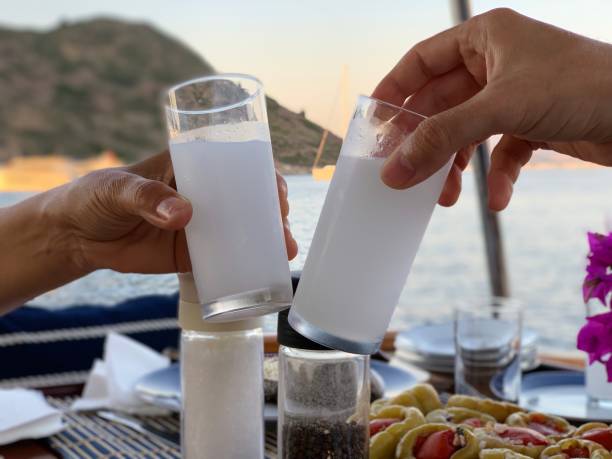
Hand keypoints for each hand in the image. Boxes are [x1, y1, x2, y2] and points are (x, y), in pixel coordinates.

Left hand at [55, 151, 297, 273]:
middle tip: (283, 231)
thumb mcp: (117, 189)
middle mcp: (204, 195)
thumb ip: (146, 196)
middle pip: (249, 200)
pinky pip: (225, 259)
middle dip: (274, 214)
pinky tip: (263, 273)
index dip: (264, 176)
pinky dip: (244, 265)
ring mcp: (200, 226)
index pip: (236, 166)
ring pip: (243, 230)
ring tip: (283, 254)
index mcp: (191, 167)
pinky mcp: (192, 255)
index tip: (277, 193)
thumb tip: (184, 214)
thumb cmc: (95, 197)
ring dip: (268, 240)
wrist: (76, 236)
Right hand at [374, 8, 611, 209]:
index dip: (394, 91)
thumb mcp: (500, 108)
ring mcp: (514, 95)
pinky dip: (497, 177)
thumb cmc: (581, 86)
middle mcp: (495, 63)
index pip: (421, 61)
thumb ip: (442, 138)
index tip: (373, 125)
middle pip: (440, 105)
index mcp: (484, 38)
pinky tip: (499, 200)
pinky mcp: (534, 124)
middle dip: (425, 143)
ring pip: (467, 133)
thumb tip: (393, 170)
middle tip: (406, 176)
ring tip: (448, 198)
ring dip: (456, 167)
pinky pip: (501, 152)